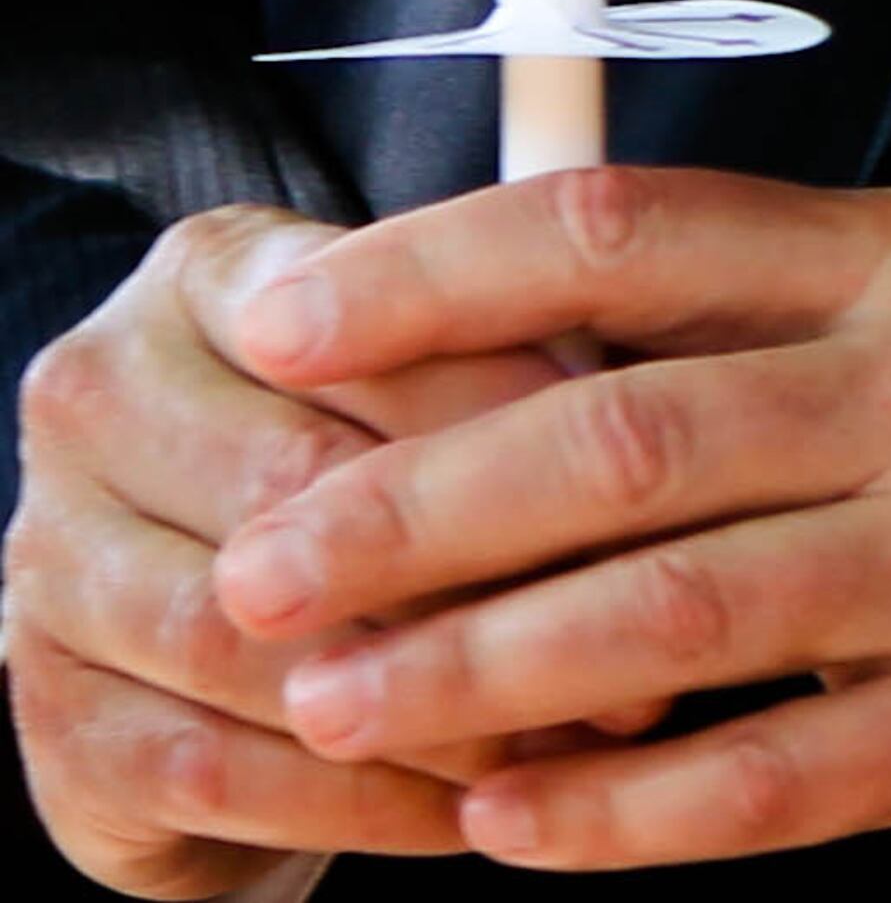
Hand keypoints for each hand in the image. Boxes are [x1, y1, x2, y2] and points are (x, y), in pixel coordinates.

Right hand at [5, 206, 596, 891]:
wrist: (199, 609)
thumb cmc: (351, 453)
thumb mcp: (422, 370)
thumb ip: (510, 353)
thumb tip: (637, 414)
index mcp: (201, 275)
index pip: (357, 313)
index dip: (501, 388)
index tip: (632, 450)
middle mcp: (97, 394)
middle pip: (296, 480)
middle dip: (472, 559)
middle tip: (622, 620)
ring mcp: (51, 560)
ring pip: (253, 639)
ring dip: (420, 700)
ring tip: (558, 732)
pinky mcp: (50, 713)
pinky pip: (218, 771)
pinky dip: (357, 799)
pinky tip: (463, 810)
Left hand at [192, 162, 890, 870]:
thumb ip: (792, 323)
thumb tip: (536, 347)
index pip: (625, 228)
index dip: (433, 267)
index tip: (285, 315)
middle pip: (611, 430)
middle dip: (399, 507)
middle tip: (257, 571)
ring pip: (662, 611)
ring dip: (470, 670)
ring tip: (336, 712)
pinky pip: (767, 780)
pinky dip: (617, 815)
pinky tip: (514, 837)